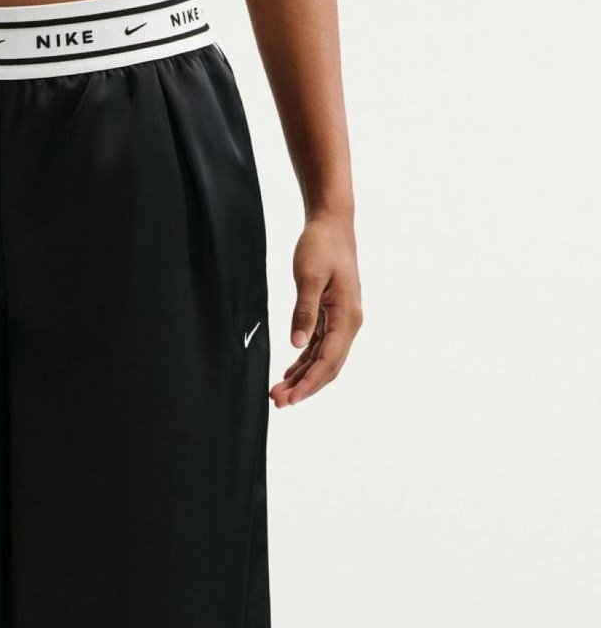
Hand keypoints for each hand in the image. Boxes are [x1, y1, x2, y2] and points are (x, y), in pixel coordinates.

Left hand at [270, 213, 362, 407]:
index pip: (328, 360)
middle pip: (328, 367)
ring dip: (303, 378)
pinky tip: (289, 374)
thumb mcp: (308, 277)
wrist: (331, 225)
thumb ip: (303, 312)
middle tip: (277, 402)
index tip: (289, 399)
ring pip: (324, 360)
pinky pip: (320, 348)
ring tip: (278, 393)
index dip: (308, 384)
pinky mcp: (331, 317)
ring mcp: (341, 321)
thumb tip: (297, 345)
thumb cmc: (321, 246)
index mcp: (347, 316)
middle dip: (305, 388)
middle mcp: (349, 323)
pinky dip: (305, 363)